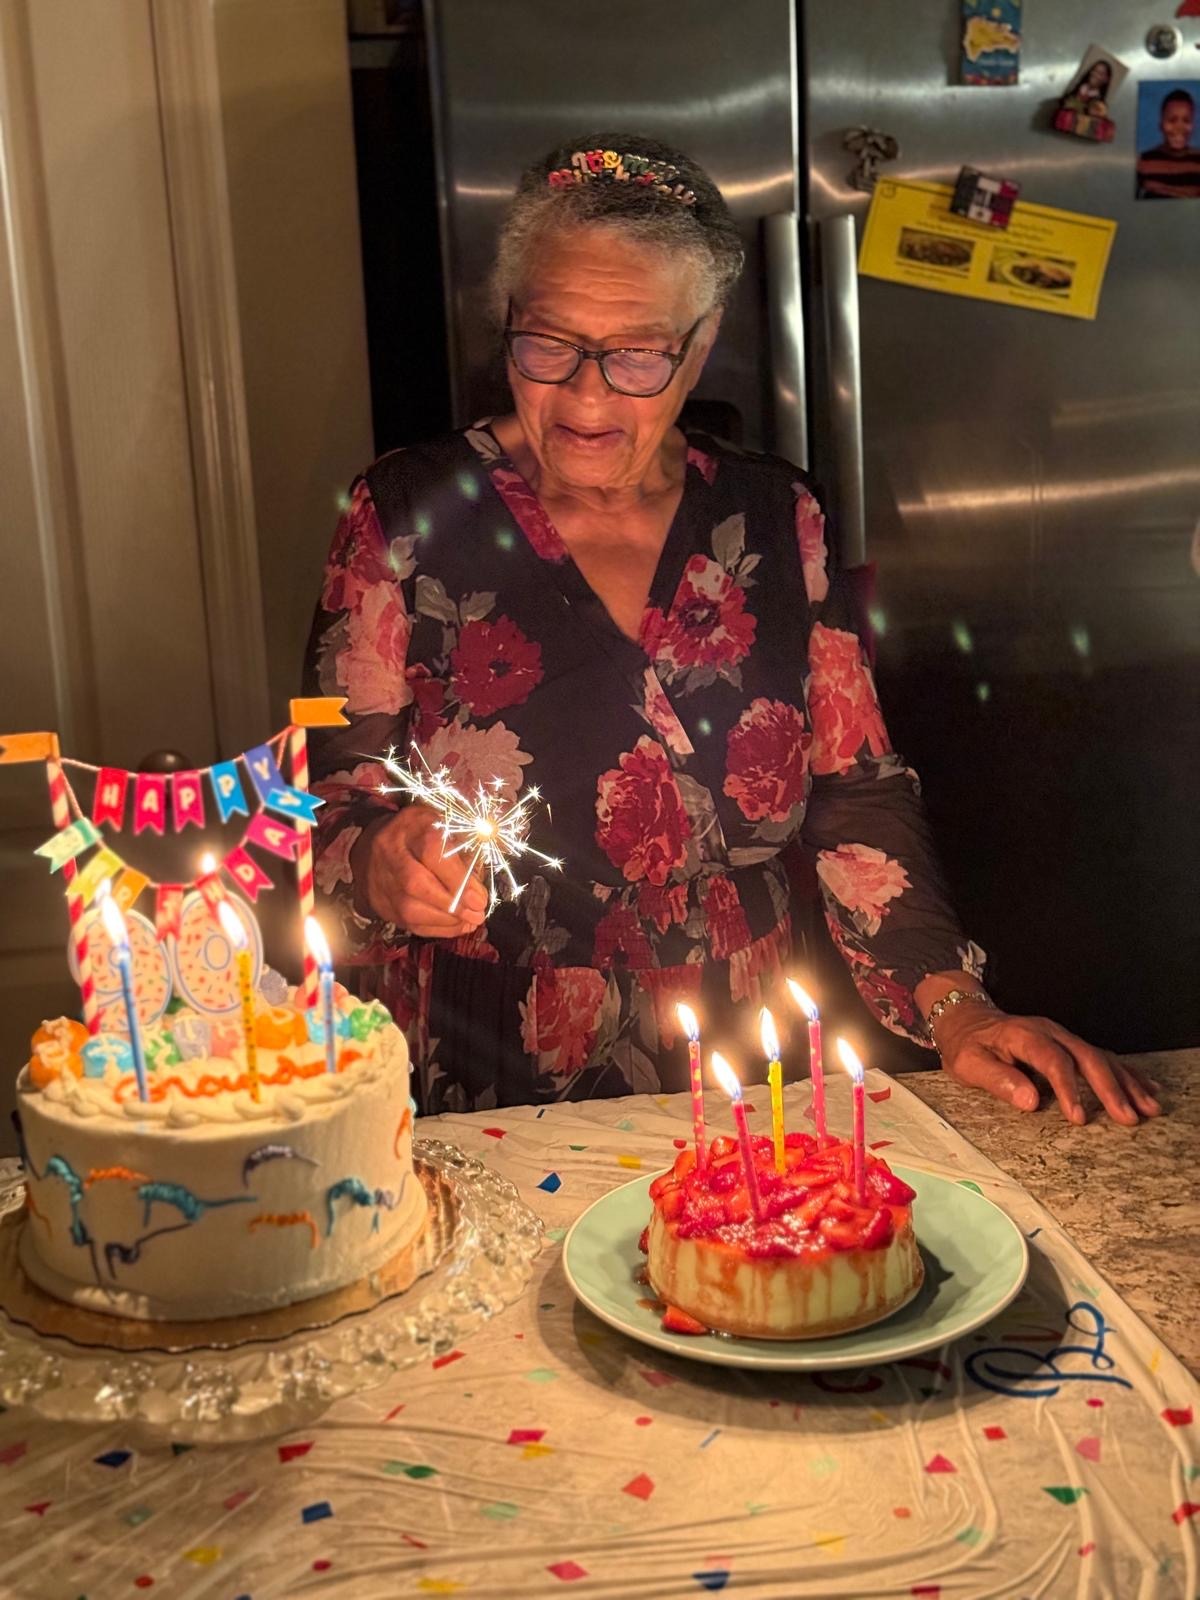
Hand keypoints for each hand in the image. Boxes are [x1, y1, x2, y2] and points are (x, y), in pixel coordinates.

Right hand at [356, 806, 488, 937]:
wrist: (376, 847)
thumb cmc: (423, 834)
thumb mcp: (446, 827)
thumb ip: (466, 850)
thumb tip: (479, 887)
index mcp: (412, 824)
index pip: (433, 851)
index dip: (458, 879)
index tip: (480, 898)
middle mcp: (390, 850)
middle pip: (416, 883)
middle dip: (453, 903)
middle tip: (477, 913)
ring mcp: (380, 879)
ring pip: (410, 909)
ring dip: (446, 920)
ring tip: (470, 920)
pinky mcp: (380, 903)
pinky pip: (408, 923)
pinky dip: (437, 929)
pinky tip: (456, 925)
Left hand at [932, 1007, 1160, 1126]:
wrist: (968, 1018)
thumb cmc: (967, 1045)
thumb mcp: (968, 1063)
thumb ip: (997, 1080)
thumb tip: (1030, 1100)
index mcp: (1023, 1035)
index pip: (1052, 1060)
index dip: (1069, 1088)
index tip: (1080, 1118)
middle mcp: (1050, 1032)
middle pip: (1087, 1056)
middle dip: (1110, 1089)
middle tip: (1128, 1118)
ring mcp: (1063, 1036)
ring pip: (1102, 1057)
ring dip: (1127, 1083)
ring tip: (1149, 1108)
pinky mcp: (1070, 1044)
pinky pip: (1103, 1056)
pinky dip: (1126, 1073)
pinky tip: (1146, 1088)